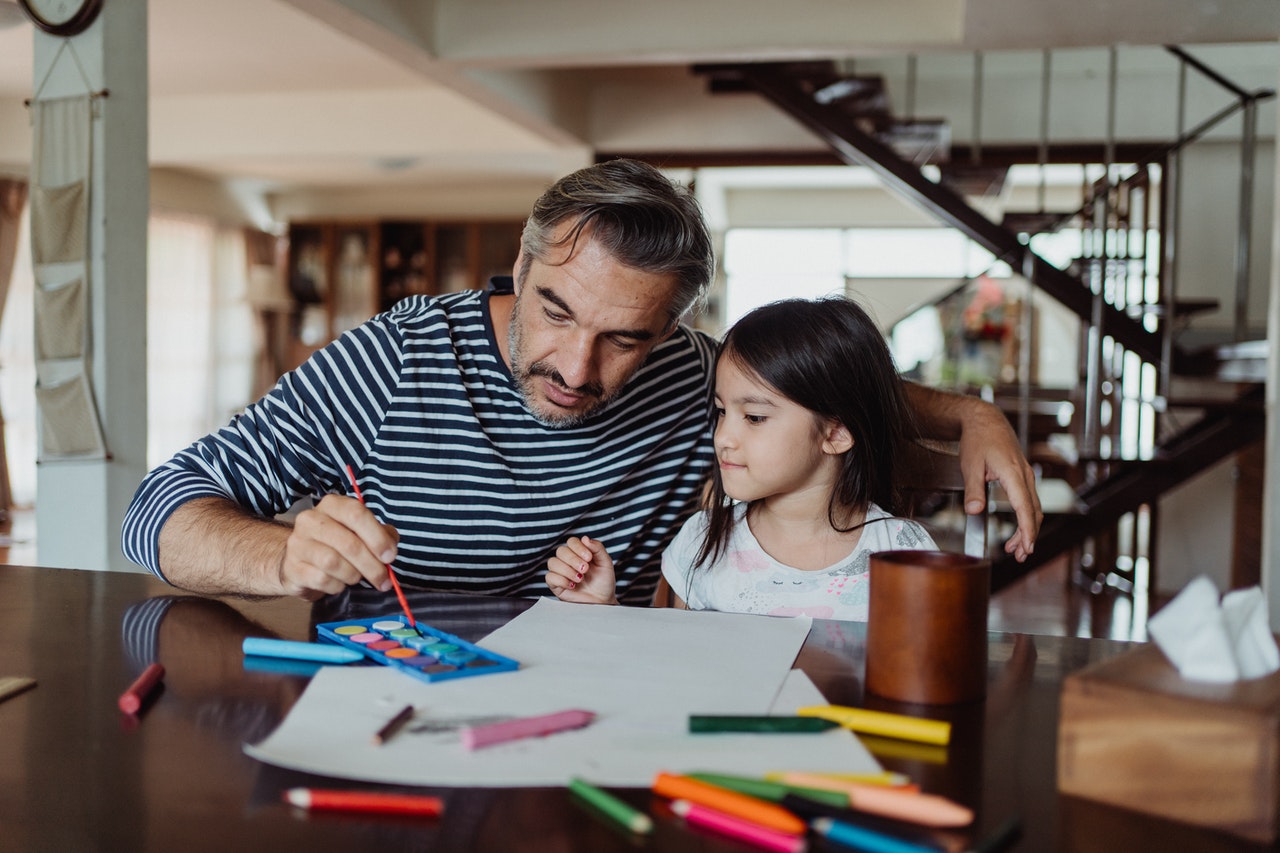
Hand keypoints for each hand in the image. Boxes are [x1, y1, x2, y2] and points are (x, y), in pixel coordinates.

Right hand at [279, 494, 399, 599]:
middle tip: (384, 580)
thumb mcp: (363, 533)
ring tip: (357, 577)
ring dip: (353, 575)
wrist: (301, 561)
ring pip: (333, 563)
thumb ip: (382, 536)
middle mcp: (311, 519)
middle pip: (348, 543)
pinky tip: (339, 583)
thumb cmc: (338, 544)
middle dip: (371, 565)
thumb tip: (389, 551)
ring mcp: (298, 543)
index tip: (390, 556)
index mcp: (333, 505)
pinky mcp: (292, 567)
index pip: (356, 514)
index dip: (377, 537)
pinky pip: (321, 580)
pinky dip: (337, 586)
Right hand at [545, 536, 618, 604]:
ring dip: (567, 570)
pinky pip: (549, 577)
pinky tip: (572, 585)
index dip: (578, 547)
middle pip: (560, 551)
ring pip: (552, 562)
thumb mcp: (605, 563)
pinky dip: (561, 580)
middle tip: (585, 569)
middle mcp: (568, 561)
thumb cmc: (604, 582)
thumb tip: (585, 538)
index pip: (571, 541)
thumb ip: (598, 548)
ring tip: (580, 579)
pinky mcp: (556, 585)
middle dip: (573, 560)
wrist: (603, 601)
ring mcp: (561, 573)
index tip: (589, 558)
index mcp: (579, 553)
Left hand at [958, 404, 1041, 561]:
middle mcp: (1024, 475)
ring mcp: (1026, 475)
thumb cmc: (978, 440)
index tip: (1027, 547)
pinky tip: (1017, 528)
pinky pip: (1029, 500)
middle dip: (1029, 536)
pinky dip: (1026, 517)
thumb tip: (974, 511)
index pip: (1024, 507)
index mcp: (1013, 473)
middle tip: (1020, 556)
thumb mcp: (970, 465)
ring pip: (1034, 507)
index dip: (1026, 530)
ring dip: (1028, 529)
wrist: (985, 420)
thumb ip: (973, 490)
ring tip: (1016, 548)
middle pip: (1034, 512)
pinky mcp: (1023, 475)